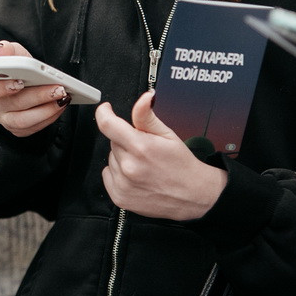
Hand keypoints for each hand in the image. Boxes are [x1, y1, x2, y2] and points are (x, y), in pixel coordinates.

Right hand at [0, 40, 68, 137]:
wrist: (30, 85)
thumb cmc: (21, 70)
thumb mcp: (16, 55)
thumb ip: (8, 50)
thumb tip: (1, 49)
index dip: (2, 87)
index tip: (20, 81)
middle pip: (12, 104)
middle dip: (37, 96)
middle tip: (57, 88)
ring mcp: (6, 120)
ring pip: (23, 120)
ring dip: (46, 109)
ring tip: (63, 96)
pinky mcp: (19, 130)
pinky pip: (34, 127)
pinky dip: (50, 116)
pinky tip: (61, 105)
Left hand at [95, 90, 226, 220]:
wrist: (191, 195)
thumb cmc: (181, 165)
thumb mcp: (168, 135)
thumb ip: (148, 116)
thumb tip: (143, 98)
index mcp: (141, 147)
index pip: (107, 124)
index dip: (104, 112)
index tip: (106, 110)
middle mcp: (129, 167)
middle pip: (113, 141)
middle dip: (126, 141)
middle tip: (144, 149)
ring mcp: (123, 184)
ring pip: (111, 159)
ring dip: (123, 158)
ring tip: (143, 165)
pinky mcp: (120, 197)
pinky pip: (108, 175)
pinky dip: (118, 173)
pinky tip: (136, 175)